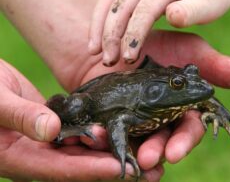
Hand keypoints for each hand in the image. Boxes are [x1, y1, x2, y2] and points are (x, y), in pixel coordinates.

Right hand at [0, 60, 161, 181]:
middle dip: (115, 167)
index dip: (92, 169)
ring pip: (86, 150)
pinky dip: (102, 133)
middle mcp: (39, 154)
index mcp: (20, 158)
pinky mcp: (57, 126)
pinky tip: (123, 130)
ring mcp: (49, 141)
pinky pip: (82, 132)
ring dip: (114, 152)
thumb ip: (21, 117)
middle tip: (150, 171)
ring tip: (147, 154)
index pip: (62, 168)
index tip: (121, 169)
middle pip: (82, 165)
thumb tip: (52, 130)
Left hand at [80, 30, 229, 166]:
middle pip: (163, 141)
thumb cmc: (156, 45)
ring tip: (130, 159)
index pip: (187, 129)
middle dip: (158, 151)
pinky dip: (111, 144)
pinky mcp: (114, 120)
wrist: (117, 40)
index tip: (174, 153)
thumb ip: (219, 65)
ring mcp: (137, 120)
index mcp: (180, 106)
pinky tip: (104, 147)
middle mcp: (161, 117)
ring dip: (136, 152)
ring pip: (140, 143)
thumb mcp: (188, 50)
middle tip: (149, 160)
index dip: (183, 141)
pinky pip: (113, 136)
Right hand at [88, 0, 229, 64]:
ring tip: (95, 52)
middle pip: (121, 5)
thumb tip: (172, 16)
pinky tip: (98, 38)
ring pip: (110, 1)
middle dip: (112, 34)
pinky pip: (110, 0)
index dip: (134, 33)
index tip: (129, 57)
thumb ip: (193, 10)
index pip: (144, 9)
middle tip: (109, 61)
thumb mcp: (212, 2)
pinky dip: (101, 19)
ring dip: (100, 27)